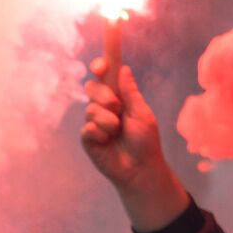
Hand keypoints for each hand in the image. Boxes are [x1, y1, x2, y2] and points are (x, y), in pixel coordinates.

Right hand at [81, 59, 188, 232]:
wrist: (140, 168)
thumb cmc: (145, 141)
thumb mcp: (142, 113)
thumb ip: (130, 92)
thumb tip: (124, 68)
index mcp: (118, 97)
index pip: (105, 76)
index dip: (101, 65)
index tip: (100, 64)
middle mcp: (103, 106)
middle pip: (92, 87)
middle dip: (104, 95)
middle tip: (117, 108)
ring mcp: (93, 121)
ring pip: (91, 108)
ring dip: (108, 120)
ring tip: (117, 132)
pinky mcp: (87, 137)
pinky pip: (88, 127)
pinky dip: (101, 133)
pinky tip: (107, 142)